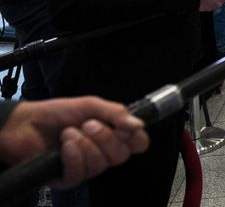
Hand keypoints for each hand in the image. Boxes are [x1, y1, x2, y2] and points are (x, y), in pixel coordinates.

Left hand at [0, 96, 148, 187]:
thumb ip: (116, 113)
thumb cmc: (58, 113)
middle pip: (121, 156)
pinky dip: (73, 157)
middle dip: (106, 138)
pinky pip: (80, 174)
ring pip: (100, 165)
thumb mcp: (90, 105)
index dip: (135, 138)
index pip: (138, 143)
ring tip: (68, 133)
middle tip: (88, 124)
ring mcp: (86, 167)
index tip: (123, 127)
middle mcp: (103, 153)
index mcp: (113, 135)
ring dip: (85, 145)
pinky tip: (64, 146)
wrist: (25, 124)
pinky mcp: (68, 178)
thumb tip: (139, 125)